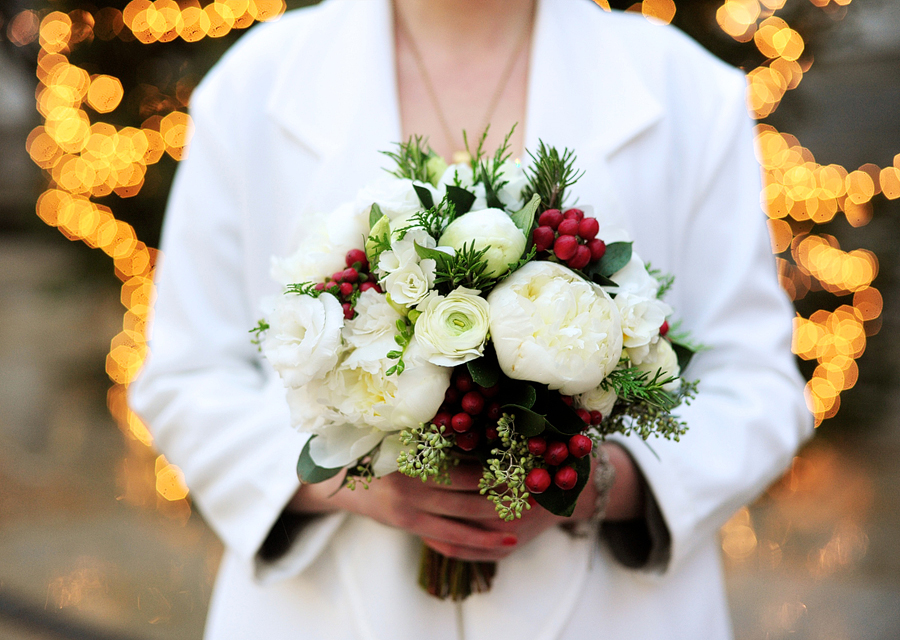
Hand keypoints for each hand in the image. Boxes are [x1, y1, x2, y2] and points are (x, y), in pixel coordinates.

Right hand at [287, 443, 644, 561]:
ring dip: (495, 528)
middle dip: (505, 498)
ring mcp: (412, 514)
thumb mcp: (399, 427)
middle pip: (470, 499)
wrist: (336, 477)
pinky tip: (500, 545)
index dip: (498, 467)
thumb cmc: (375, 442)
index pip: (465, 467)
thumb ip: (433, 421)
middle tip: (540, 494)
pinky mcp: (412, 529)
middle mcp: (412, 490)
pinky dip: (475, 544)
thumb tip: (472, 399)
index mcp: (412, 460)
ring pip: (463, 526)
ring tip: (525, 527)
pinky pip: (449, 543)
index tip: (529, 461)